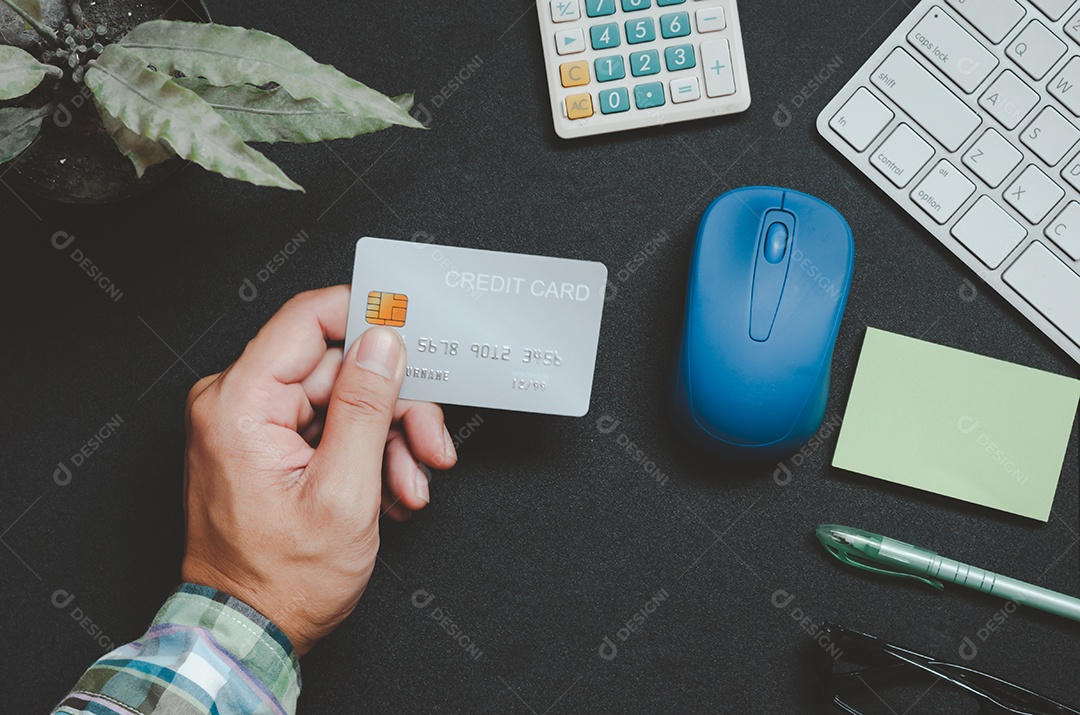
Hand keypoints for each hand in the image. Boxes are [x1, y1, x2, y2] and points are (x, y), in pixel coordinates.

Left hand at [181, 286, 456, 654]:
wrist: (250, 631)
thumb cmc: (281, 581)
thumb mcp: (344, 493)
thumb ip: (366, 408)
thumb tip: (382, 345)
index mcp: (240, 403)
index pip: (307, 320)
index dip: (367, 318)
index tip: (411, 331)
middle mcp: (236, 404)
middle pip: (336, 366)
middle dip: (393, 408)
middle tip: (428, 445)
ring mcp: (250, 425)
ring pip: (342, 398)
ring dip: (387, 440)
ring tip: (407, 485)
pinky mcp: (265, 444)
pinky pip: (329, 425)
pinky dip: (366, 454)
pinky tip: (386, 490)